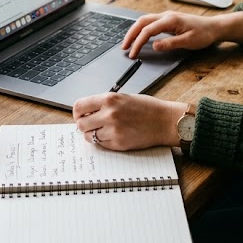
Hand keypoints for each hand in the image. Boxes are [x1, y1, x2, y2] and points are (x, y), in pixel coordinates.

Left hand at [72, 92, 186, 150]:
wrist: (164, 121)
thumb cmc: (146, 108)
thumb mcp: (123, 98)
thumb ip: (104, 104)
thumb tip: (85, 113)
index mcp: (109, 99)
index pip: (79, 106)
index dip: (77, 113)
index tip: (81, 115)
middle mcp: (109, 114)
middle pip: (81, 124)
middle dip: (84, 125)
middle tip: (91, 125)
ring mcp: (113, 130)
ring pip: (89, 136)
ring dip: (93, 134)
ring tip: (104, 130)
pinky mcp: (118, 143)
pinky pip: (101, 144)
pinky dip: (104, 141)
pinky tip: (114, 135)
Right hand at [121, 10, 242, 58]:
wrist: (214, 27)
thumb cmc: (204, 34)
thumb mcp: (189, 41)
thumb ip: (170, 43)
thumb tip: (154, 46)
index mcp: (170, 20)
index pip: (148, 30)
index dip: (138, 42)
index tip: (133, 54)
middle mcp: (166, 15)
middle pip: (142, 22)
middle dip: (131, 34)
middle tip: (124, 48)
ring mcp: (167, 16)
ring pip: (145, 20)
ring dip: (135, 31)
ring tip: (129, 43)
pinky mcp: (168, 19)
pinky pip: (150, 22)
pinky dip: (142, 29)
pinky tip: (140, 36)